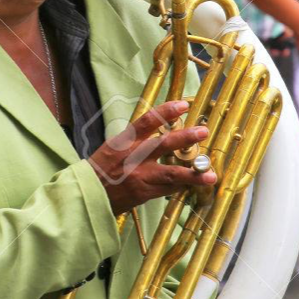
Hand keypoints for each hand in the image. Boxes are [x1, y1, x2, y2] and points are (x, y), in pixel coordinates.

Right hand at [90, 101, 215, 215]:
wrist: (87, 193)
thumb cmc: (101, 168)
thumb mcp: (114, 146)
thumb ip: (136, 138)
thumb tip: (160, 129)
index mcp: (125, 141)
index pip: (147, 120)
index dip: (166, 111)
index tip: (183, 105)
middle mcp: (133, 156)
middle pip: (164, 144)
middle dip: (186, 138)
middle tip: (203, 131)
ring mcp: (139, 176)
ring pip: (170, 173)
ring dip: (193, 174)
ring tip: (211, 174)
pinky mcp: (142, 193)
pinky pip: (166, 189)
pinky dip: (180, 186)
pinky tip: (194, 185)